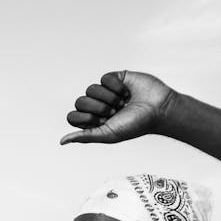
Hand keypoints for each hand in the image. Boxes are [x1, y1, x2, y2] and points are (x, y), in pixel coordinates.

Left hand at [59, 70, 177, 145]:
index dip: (85, 118)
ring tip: (122, 103)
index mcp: (92, 121)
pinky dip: (115, 86)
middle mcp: (97, 105)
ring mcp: (105, 91)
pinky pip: (104, 78)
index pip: (72, 116)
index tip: (101, 122)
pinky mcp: (116, 78)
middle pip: (80, 101)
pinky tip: (127, 92)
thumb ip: (85, 137)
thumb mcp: (109, 135)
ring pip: (90, 89)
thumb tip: (61, 142)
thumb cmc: (135, 125)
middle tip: (115, 112)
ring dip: (108, 98)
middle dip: (98, 108)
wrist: (159, 110)